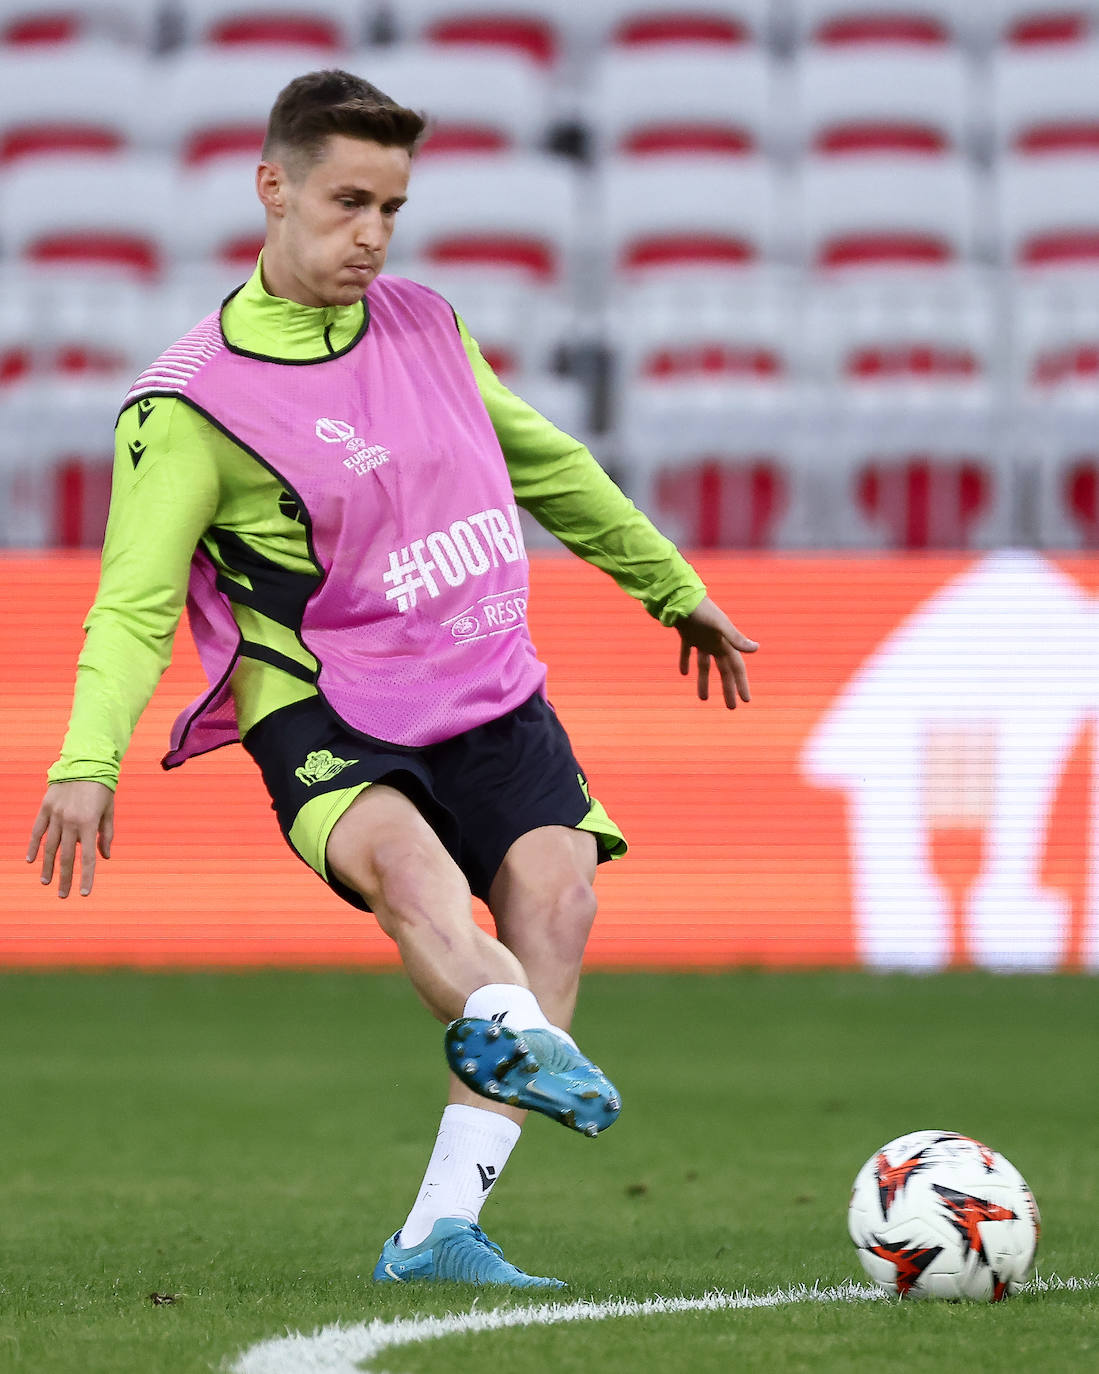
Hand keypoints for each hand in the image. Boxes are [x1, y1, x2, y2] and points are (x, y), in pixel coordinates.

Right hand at [27, 781, 114, 897]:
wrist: (85, 762)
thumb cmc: (102, 788)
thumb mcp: (109, 811)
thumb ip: (106, 835)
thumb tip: (105, 857)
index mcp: (89, 823)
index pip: (88, 858)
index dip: (87, 877)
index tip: (85, 893)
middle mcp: (71, 821)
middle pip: (66, 857)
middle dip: (65, 878)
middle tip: (63, 895)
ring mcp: (56, 815)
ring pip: (50, 847)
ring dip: (48, 867)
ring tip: (46, 882)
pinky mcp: (46, 808)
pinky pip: (37, 831)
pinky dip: (34, 846)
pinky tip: (31, 861)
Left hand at [675, 596, 758, 707]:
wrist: (680, 595)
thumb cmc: (701, 610)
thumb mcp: (719, 625)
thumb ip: (736, 638)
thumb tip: (756, 649)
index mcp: (725, 642)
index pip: (737, 668)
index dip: (742, 684)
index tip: (746, 700)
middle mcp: (716, 642)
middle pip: (724, 671)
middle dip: (728, 689)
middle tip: (731, 707)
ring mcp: (702, 639)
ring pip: (705, 665)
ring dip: (704, 681)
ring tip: (703, 698)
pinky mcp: (687, 635)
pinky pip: (687, 652)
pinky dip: (686, 662)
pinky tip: (683, 673)